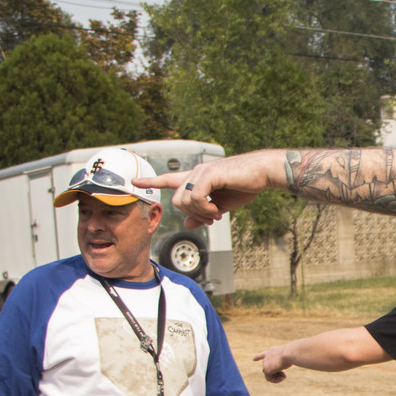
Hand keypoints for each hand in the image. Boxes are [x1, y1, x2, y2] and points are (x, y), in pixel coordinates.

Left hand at [134, 150, 286, 228]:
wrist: (262, 173)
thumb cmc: (244, 186)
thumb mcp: (220, 206)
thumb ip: (202, 214)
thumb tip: (186, 224)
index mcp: (197, 178)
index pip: (168, 179)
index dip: (151, 181)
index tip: (134, 182)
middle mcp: (195, 172)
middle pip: (176, 200)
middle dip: (191, 215)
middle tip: (210, 220)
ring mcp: (201, 171)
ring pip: (184, 201)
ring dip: (200, 214)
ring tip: (216, 214)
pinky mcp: (209, 174)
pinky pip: (195, 198)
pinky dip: (205, 209)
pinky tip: (217, 210)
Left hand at [252, 346, 291, 382]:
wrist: (289, 353)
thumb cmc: (292, 353)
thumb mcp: (288, 355)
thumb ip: (283, 360)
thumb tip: (282, 366)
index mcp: (271, 351)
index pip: (263, 354)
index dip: (258, 357)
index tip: (253, 359)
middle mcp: (267, 356)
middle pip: (267, 367)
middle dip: (276, 373)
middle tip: (284, 374)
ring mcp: (265, 363)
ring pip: (268, 374)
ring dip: (277, 377)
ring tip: (284, 376)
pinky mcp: (267, 370)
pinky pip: (269, 378)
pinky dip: (276, 380)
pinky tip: (283, 377)